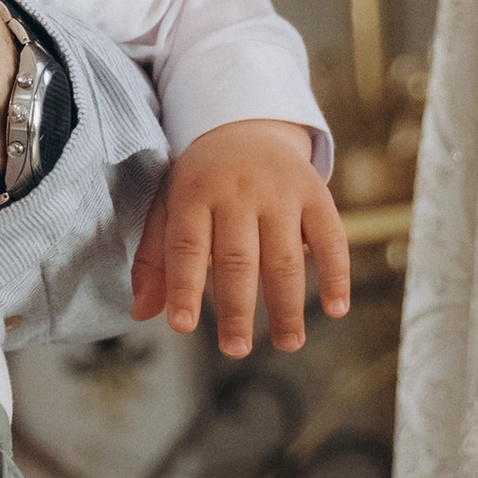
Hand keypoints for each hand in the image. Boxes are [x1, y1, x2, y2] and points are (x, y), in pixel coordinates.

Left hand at [130, 118, 351, 357]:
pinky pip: (331, 237)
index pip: (186, 246)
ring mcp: (280, 192)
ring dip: (288, 304)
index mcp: (194, 195)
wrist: (245, 128)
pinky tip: (335, 308)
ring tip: (288, 344)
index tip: (182, 326)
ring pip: (284, 255)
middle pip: (237, 258)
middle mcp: (238, 192)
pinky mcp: (316, 195)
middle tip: (236, 349)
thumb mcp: (168, 208)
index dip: (183, 287)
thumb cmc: (201, 183)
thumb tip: (141, 313)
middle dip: (237, 308)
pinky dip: (336, 273)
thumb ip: (154, 260)